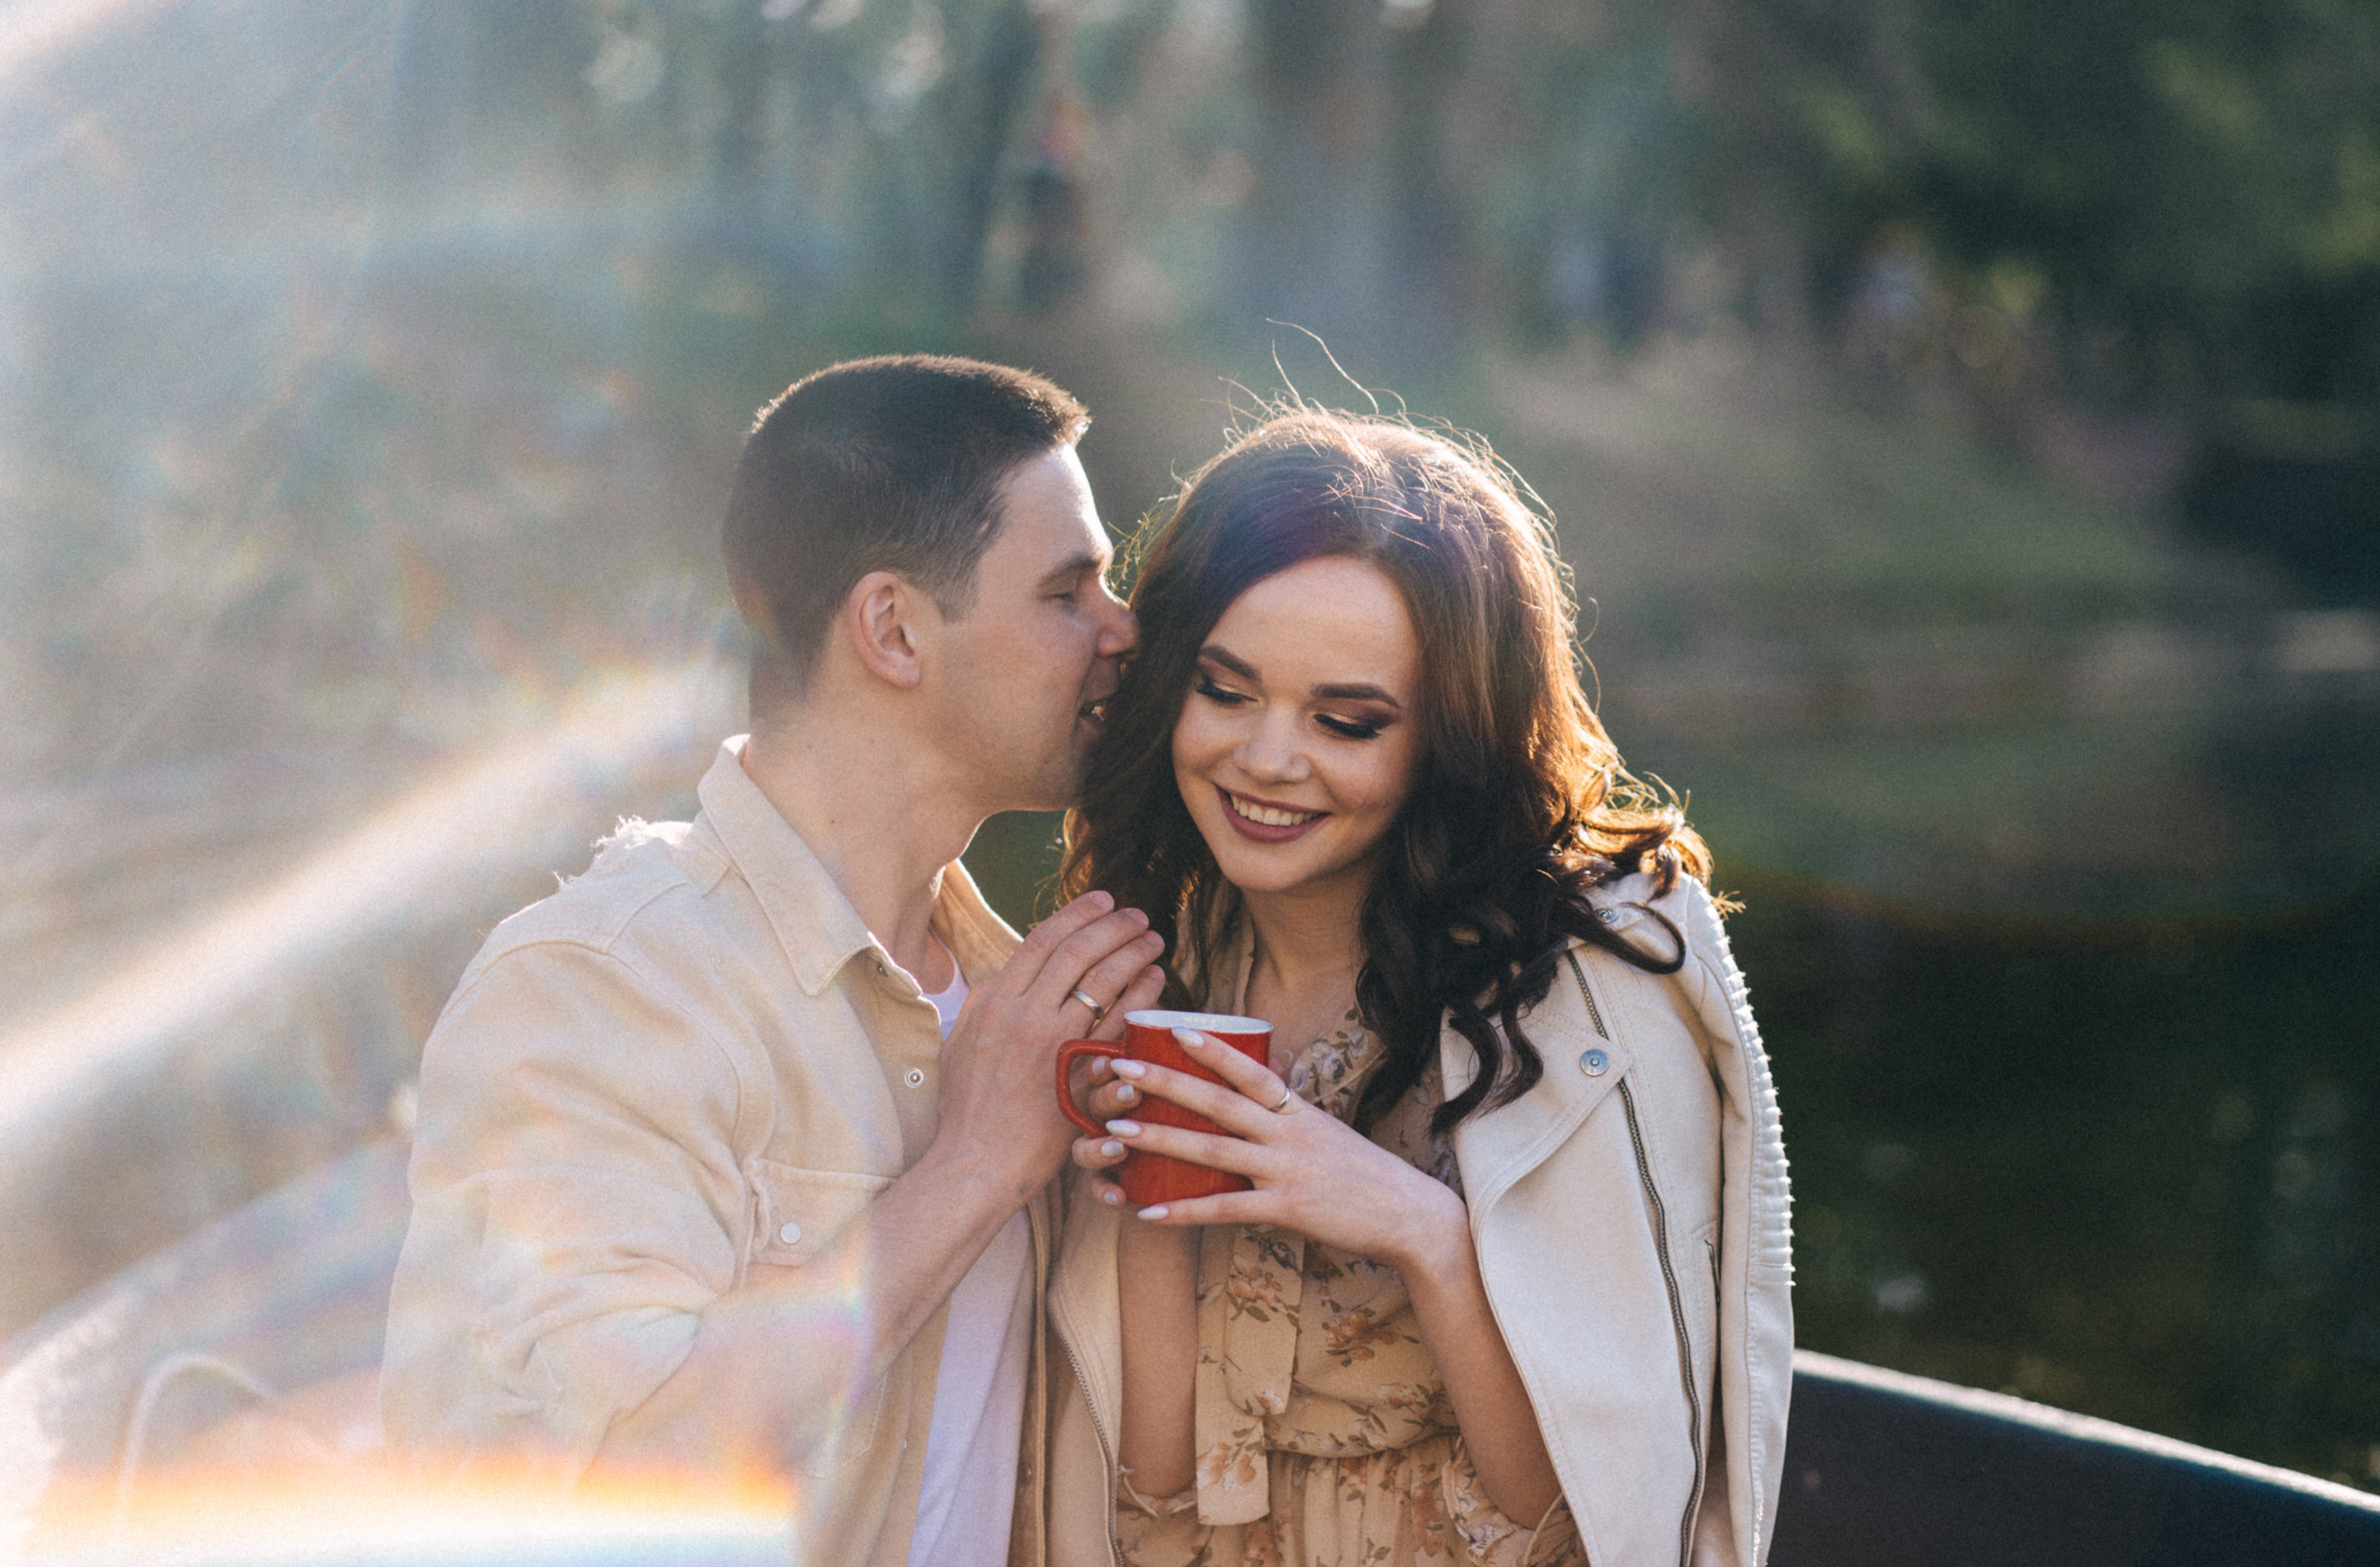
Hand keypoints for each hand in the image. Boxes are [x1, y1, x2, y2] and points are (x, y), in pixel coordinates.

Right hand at [932, 892, 1167, 1194]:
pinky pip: (1118, 1022)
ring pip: (1101, 980)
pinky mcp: (1075, 1073)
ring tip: (1154, 941)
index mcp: (993, 1001)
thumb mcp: (960, 1046)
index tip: (1102, 901)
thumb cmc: (966, 1111)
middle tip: (1138, 916)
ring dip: (1132, 953)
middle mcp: (1022, 1014)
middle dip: (1113, 925)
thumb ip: (981, 1009)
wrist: (974, 1162)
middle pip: (1076, 951)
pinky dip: (1140, 995)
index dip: (1076, 915)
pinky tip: (1157, 981)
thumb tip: (996, 981)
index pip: (1041, 940)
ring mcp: (1051, 1043)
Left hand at [1073, 1029, 1467, 1272]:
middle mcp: (1288, 1132)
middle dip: (1165, 1082)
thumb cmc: (1361, 1172)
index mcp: (1296, 1108)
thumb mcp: (1325, 1127)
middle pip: (1218, 1102)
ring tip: (1116, 1131)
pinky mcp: (1286, 1209)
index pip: (1249, 1069)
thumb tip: (1267, 1068)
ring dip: (1160, 1138)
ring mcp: (1286, 1170)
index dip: (1210, 1047)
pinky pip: (1225, 1209)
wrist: (1406, 1215)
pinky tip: (1148, 1213)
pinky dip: (1184, 1212)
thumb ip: (1289, 1104)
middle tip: (1119, 1068)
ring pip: (1212, 1151)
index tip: (1172, 1026)